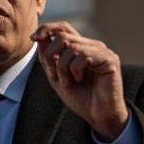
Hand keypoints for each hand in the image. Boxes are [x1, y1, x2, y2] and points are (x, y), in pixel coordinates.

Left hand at [33, 22, 128, 140]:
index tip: (33, 38)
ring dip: (62, 67)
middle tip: (53, 76)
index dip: (47, 29)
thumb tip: (39, 37)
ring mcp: (102, 51)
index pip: (63, 27)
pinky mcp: (110, 59)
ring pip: (71, 47)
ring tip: (68, 82)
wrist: (98, 116)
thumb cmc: (81, 99)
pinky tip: (80, 79)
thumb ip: (48, 58)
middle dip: (50, 56)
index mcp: (81, 48)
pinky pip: (83, 56)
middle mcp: (92, 46)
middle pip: (63, 36)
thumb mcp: (57, 77)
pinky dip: (75, 69)